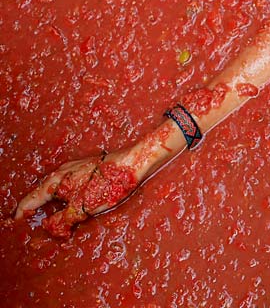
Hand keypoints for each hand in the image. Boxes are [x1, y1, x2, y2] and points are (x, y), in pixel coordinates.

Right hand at [14, 151, 139, 237]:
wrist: (133, 163)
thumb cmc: (107, 184)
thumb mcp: (81, 209)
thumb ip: (61, 221)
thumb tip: (49, 228)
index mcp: (55, 182)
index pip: (30, 201)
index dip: (20, 215)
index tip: (14, 227)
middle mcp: (61, 173)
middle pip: (40, 194)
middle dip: (33, 209)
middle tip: (27, 224)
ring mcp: (74, 169)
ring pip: (54, 189)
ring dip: (48, 204)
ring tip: (45, 217)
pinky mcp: (87, 170)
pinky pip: (67, 186)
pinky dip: (62, 198)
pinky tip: (68, 204)